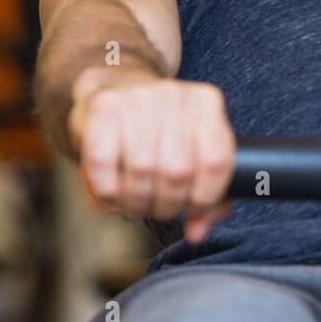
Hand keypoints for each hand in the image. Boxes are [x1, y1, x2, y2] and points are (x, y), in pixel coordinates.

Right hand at [67, 67, 235, 242]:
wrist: (115, 89)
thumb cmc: (160, 131)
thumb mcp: (193, 151)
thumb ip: (208, 195)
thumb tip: (197, 232)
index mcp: (206, 104)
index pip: (216, 162)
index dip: (204, 197)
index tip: (190, 207)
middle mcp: (175, 96)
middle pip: (178, 172)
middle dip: (167, 205)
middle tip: (158, 210)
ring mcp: (137, 99)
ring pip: (142, 171)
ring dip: (137, 204)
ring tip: (136, 207)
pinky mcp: (103, 109)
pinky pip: (104, 165)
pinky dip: (109, 193)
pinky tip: (113, 198)